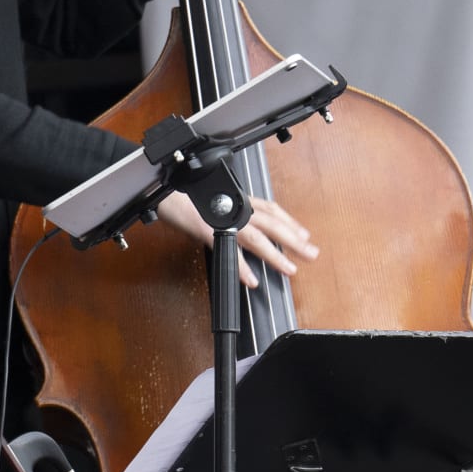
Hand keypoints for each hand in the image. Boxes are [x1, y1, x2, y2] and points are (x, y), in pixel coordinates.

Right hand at [155, 190, 315, 285]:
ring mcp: (221, 220)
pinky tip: (251, 280)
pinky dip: (240, 267)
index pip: (271, 208)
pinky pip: (228, 251)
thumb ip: (230, 214)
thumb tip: (240, 229)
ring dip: (275, 255)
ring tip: (289, 269)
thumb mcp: (213, 201)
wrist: (160, 191)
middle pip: (271, 224)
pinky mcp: (206, 230)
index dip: (289, 222)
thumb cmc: (183, 195)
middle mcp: (234, 208)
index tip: (304, 234)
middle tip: (312, 253)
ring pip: (256, 238)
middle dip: (294, 240)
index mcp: (237, 199)